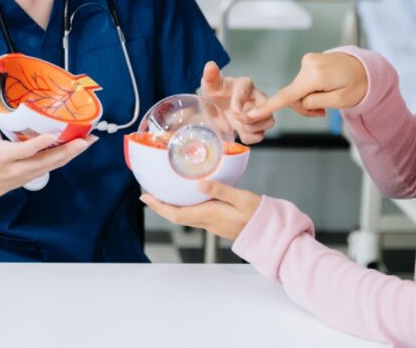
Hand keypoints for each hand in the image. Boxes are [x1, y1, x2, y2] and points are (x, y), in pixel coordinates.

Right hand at [0, 104, 95, 201]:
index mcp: (5, 156)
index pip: (24, 151)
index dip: (39, 144)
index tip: (53, 135)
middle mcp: (20, 167)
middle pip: (47, 161)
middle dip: (68, 150)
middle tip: (84, 140)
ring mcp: (30, 174)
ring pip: (55, 164)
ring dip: (73, 153)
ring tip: (89, 140)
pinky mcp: (36, 175)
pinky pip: (55, 166)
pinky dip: (68, 156)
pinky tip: (80, 146)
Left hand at [140, 181, 261, 240]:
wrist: (269, 233)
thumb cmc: (258, 215)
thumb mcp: (242, 198)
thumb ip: (221, 190)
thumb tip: (200, 183)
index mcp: (209, 214)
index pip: (176, 214)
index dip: (159, 207)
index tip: (146, 197)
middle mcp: (207, 221)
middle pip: (176, 216)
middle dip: (160, 206)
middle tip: (147, 194)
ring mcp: (211, 223)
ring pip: (184, 216)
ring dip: (170, 207)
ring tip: (162, 194)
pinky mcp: (217, 222)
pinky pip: (194, 215)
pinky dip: (183, 207)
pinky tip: (185, 198)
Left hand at [199, 61, 274, 143]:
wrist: (216, 108)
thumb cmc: (216, 93)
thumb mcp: (211, 85)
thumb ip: (211, 76)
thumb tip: (210, 65)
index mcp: (245, 85)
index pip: (246, 91)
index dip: (240, 102)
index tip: (234, 112)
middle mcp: (257, 97)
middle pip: (265, 108)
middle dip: (250, 117)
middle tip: (235, 118)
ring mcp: (259, 113)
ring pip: (269, 122)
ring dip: (253, 128)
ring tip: (239, 126)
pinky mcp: (257, 126)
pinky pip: (261, 135)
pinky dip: (250, 137)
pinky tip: (239, 133)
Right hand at [246, 51, 367, 120]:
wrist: (367, 67)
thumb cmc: (358, 85)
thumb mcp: (340, 101)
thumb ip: (315, 104)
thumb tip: (298, 102)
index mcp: (316, 75)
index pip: (288, 95)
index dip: (269, 107)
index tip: (251, 115)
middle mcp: (308, 64)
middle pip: (293, 95)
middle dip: (304, 107)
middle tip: (322, 113)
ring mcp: (308, 60)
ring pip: (297, 89)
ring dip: (308, 99)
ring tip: (326, 101)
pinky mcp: (309, 61)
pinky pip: (302, 82)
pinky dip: (309, 90)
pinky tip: (324, 89)